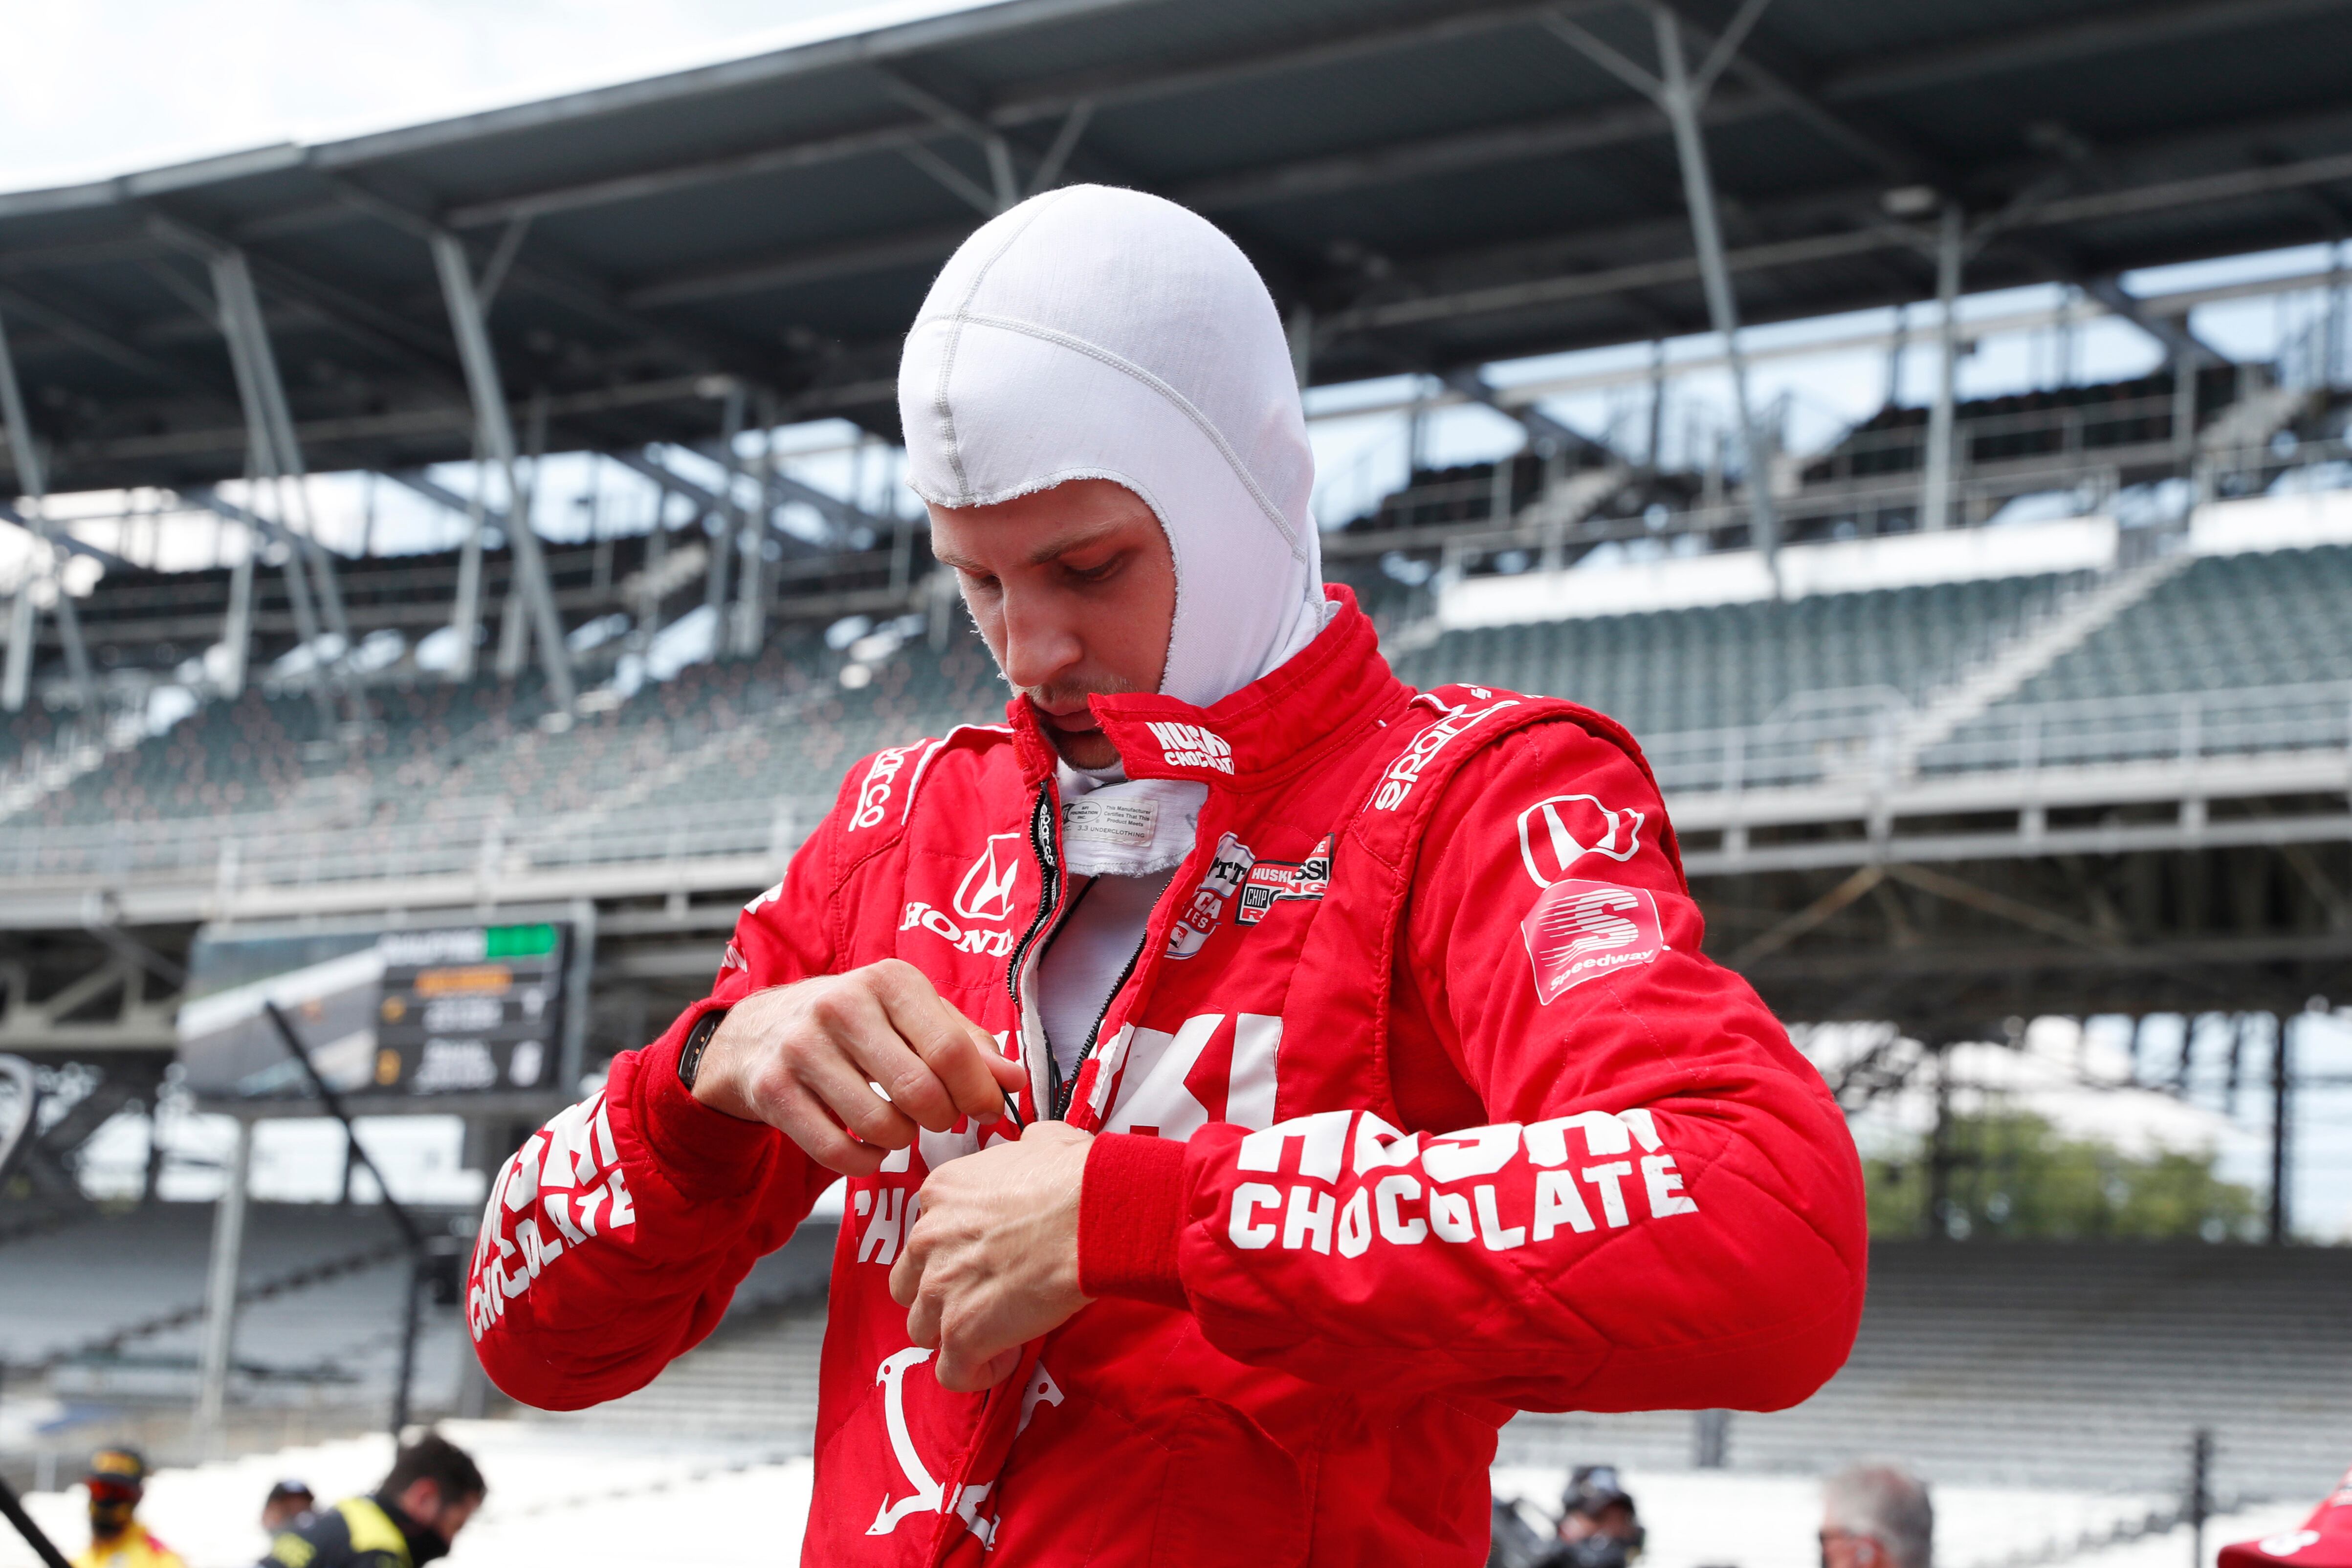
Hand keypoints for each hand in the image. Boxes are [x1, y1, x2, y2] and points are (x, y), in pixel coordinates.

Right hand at [689, 959, 1025, 1176]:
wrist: (762, 1029)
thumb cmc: (857, 1022)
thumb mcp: (913, 1013)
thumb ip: (967, 1043)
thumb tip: (1014, 1081)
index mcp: (888, 981)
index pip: (952, 1050)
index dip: (978, 1091)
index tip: (985, 1107)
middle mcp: (842, 1006)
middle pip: (921, 1092)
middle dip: (944, 1117)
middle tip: (941, 1117)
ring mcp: (802, 1048)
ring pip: (882, 1126)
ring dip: (904, 1140)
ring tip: (902, 1124)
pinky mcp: (773, 1090)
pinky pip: (837, 1152)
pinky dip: (865, 1161)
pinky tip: (870, 1146)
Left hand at [889, 1121, 1093, 1390]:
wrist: (1094, 1214)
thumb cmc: (1077, 1178)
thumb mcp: (1042, 1141)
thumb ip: (1022, 1150)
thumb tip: (1033, 1150)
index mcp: (941, 1193)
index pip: (926, 1234)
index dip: (957, 1252)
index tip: (989, 1261)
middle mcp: (928, 1239)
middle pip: (911, 1284)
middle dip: (942, 1295)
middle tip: (983, 1298)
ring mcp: (940, 1289)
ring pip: (921, 1329)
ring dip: (955, 1334)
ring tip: (996, 1333)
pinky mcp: (962, 1333)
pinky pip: (951, 1373)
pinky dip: (975, 1372)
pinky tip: (1006, 1358)